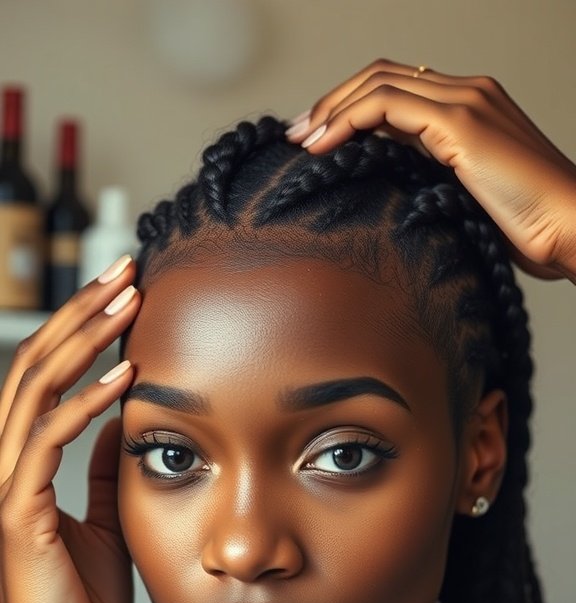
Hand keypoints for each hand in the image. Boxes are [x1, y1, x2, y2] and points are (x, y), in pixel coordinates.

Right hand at [0, 260, 140, 602]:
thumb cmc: (82, 600)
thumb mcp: (102, 518)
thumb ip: (101, 471)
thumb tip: (120, 424)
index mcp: (23, 460)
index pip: (46, 376)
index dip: (81, 330)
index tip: (127, 293)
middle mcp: (5, 462)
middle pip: (35, 365)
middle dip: (81, 312)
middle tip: (128, 270)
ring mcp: (4, 485)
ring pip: (35, 390)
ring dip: (83, 341)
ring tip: (128, 302)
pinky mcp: (16, 512)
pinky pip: (48, 443)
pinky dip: (87, 405)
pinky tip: (124, 377)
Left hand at [287, 59, 575, 281]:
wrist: (572, 229)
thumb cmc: (530, 231)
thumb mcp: (469, 203)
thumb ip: (434, 186)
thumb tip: (391, 202)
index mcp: (471, 110)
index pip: (398, 91)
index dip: (351, 108)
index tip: (317, 141)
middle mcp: (468, 93)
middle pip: (382, 76)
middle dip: (332, 102)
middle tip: (296, 134)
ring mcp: (465, 102)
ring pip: (379, 83)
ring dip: (331, 109)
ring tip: (301, 141)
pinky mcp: (461, 122)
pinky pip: (387, 104)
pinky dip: (347, 119)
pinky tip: (323, 145)